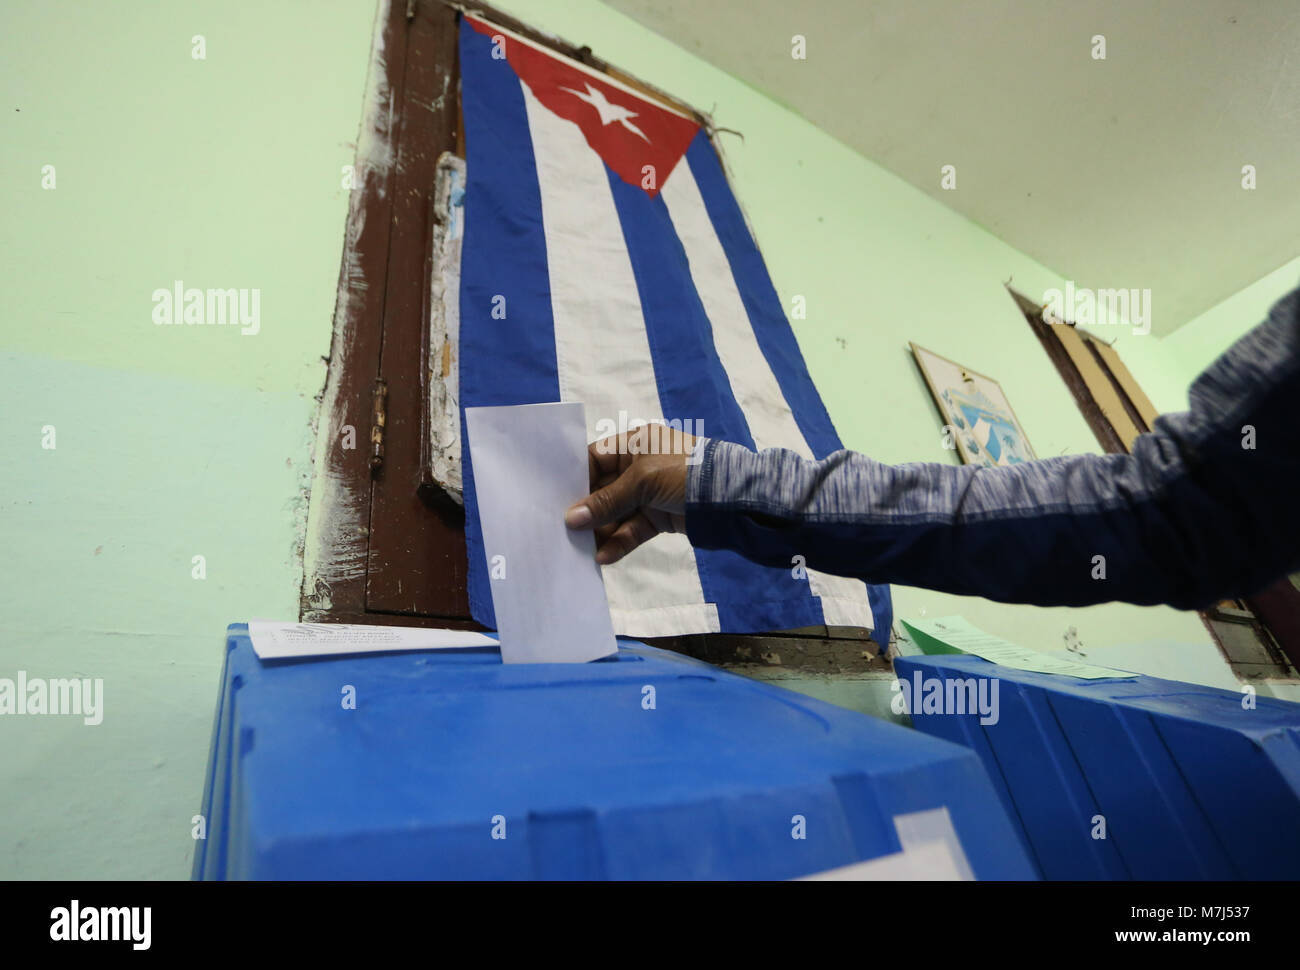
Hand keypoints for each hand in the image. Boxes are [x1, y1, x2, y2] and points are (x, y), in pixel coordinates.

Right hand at [564, 425, 699, 564]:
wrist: (731, 496)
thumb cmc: (684, 473)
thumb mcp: (642, 481)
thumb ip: (606, 501)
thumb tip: (570, 519)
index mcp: (635, 444)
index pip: (595, 459)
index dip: (576, 478)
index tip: (554, 498)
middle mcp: (639, 467)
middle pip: (603, 490)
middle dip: (585, 511)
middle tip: (560, 530)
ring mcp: (650, 494)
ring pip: (617, 513)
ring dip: (599, 530)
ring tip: (578, 549)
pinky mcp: (660, 518)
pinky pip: (633, 530)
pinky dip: (619, 542)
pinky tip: (603, 557)